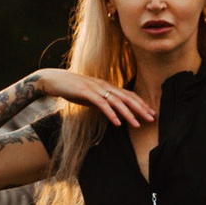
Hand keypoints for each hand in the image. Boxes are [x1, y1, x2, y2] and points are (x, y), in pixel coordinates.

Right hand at [32, 68, 154, 127]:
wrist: (53, 80)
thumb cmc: (72, 88)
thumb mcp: (90, 96)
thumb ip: (102, 102)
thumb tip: (112, 111)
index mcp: (107, 86)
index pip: (128, 95)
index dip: (141, 103)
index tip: (150, 113)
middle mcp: (104, 86)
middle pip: (127, 97)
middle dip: (140, 108)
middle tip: (151, 118)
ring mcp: (96, 89)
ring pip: (116, 102)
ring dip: (128, 114)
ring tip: (137, 124)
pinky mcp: (86, 93)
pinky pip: (102, 105)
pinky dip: (111, 114)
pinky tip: (117, 123)